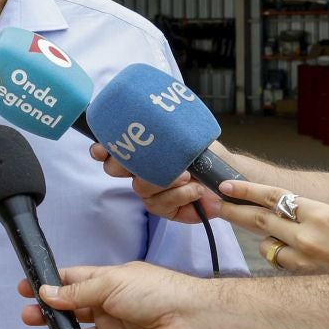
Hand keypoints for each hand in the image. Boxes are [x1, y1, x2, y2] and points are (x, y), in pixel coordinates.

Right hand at [20, 264, 209, 328]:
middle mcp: (108, 309)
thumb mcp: (110, 283)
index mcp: (108, 284)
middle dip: (48, 315)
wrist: (191, 324)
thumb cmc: (154, 293)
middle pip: (71, 313)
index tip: (26, 289)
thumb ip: (76, 293)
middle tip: (27, 317)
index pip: (72, 283)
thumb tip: (46, 292)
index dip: (50, 285)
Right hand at [91, 141, 221, 224]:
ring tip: (188, 176)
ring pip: (141, 187)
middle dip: (129, 164)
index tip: (100, 150)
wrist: (228, 176)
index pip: (111, 150)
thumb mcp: (188, 135)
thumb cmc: (206, 154)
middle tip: (151, 160)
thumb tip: (148, 118)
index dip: (101, 150)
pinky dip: (181, 195)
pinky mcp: (164, 210)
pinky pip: (162, 204)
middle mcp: (140, 173)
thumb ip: (168, 130)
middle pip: (115, 170)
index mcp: (141, 153)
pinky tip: (196, 190)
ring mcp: (150, 193)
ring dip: (165, 181)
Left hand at [215, 180, 328, 272]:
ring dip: (266, 240)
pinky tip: (293, 257)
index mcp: (322, 214)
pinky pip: (282, 265)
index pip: (275, 197)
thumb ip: (322, 215)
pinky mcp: (306, 280)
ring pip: (268, 246)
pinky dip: (282, 258)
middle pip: (260, 220)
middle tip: (216, 204)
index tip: (225, 186)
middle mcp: (309, 237)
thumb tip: (302, 218)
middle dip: (234, 211)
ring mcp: (305, 261)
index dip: (247, 190)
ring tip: (271, 237)